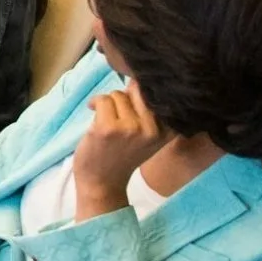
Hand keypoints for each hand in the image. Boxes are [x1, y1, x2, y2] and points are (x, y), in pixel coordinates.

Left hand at [73, 80, 166, 213]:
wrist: (102, 182)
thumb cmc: (122, 155)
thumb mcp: (147, 136)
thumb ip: (148, 112)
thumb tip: (137, 78)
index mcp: (167, 131)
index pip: (162, 94)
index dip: (147, 89)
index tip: (136, 96)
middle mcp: (153, 129)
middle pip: (139, 90)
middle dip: (125, 96)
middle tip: (116, 112)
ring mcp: (131, 128)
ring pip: (118, 94)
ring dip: (108, 102)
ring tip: (106, 119)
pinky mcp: (108, 128)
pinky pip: (102, 99)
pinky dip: (95, 103)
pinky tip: (93, 114)